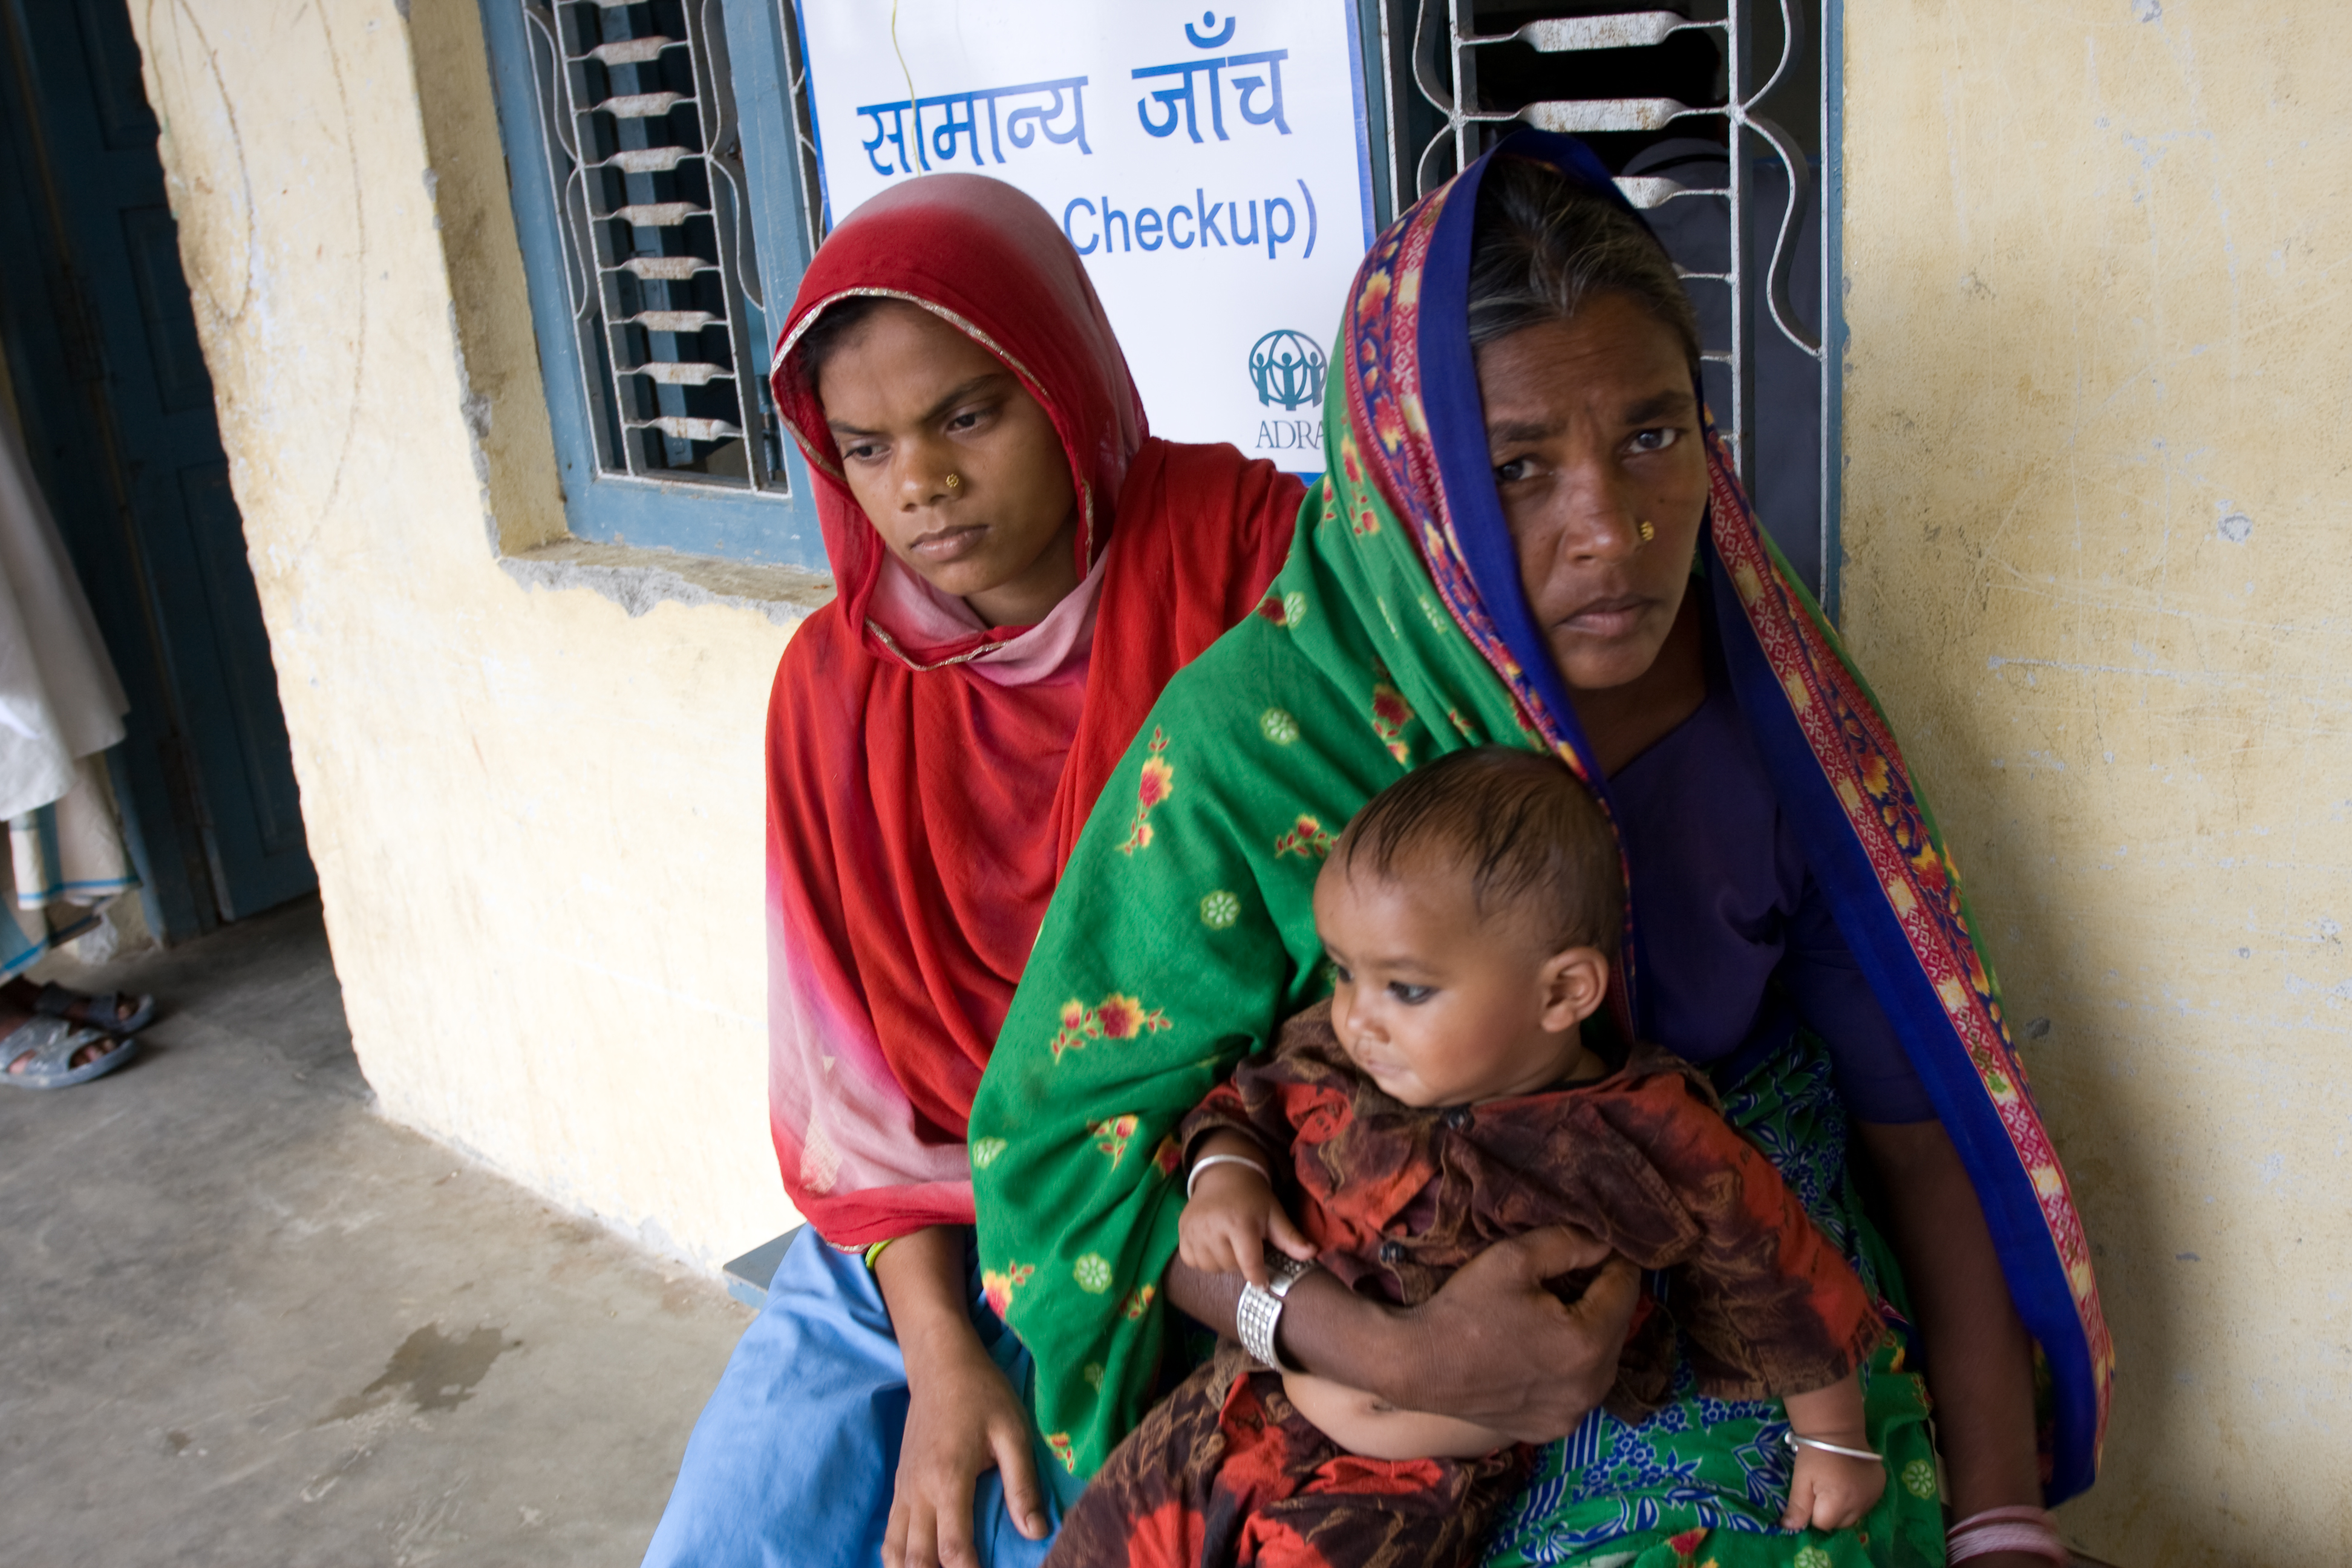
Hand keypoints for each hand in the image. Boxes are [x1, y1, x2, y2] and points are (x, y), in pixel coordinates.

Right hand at [874, 1228, 1049, 1567]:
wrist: (940, 1363)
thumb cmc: (982, 1393)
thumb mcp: (1013, 1432)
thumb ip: (1023, 1484)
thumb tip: (1036, 1532)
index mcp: (949, 1479)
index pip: (953, 1549)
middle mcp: (918, 1491)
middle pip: (917, 1560)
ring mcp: (903, 1490)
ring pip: (895, 1553)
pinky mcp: (899, 1486)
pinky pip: (889, 1536)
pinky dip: (899, 1560)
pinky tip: (917, 1565)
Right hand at [1179, 1157, 1314, 1287]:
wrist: (1224, 1173)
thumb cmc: (1253, 1197)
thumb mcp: (1273, 1213)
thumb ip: (1290, 1237)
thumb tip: (1312, 1254)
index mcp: (1239, 1222)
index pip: (1249, 1262)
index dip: (1258, 1277)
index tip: (1263, 1282)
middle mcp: (1212, 1226)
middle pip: (1229, 1266)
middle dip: (1241, 1263)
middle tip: (1246, 1247)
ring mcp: (1194, 1229)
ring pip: (1210, 1267)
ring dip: (1222, 1263)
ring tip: (1229, 1246)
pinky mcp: (1181, 1231)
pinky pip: (1191, 1261)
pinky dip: (1203, 1259)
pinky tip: (1212, 1245)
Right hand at [1383, 1225, 1638, 1442]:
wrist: (1416, 1365)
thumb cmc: (1463, 1309)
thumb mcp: (1514, 1258)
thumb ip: (1569, 1244)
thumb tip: (1605, 1244)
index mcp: (1587, 1343)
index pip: (1625, 1289)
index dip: (1614, 1261)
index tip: (1598, 1247)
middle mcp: (1591, 1387)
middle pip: (1618, 1327)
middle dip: (1601, 1298)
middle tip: (1572, 1277)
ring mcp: (1573, 1415)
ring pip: (1602, 1361)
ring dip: (1590, 1334)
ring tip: (1556, 1313)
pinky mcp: (1552, 1429)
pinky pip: (1579, 1390)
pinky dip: (1571, 1368)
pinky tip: (1541, 1350)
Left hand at [1781, 1444, 1883, 1531]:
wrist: (1838, 1429)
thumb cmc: (1814, 1454)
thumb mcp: (1801, 1479)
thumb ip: (1798, 1506)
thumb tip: (1789, 1528)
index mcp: (1839, 1501)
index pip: (1823, 1525)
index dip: (1812, 1514)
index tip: (1810, 1496)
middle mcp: (1860, 1503)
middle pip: (1840, 1524)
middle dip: (1829, 1513)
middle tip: (1821, 1491)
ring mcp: (1873, 1496)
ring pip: (1854, 1517)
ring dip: (1844, 1509)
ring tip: (1835, 1487)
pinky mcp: (1880, 1488)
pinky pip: (1865, 1505)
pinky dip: (1856, 1500)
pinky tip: (1849, 1485)